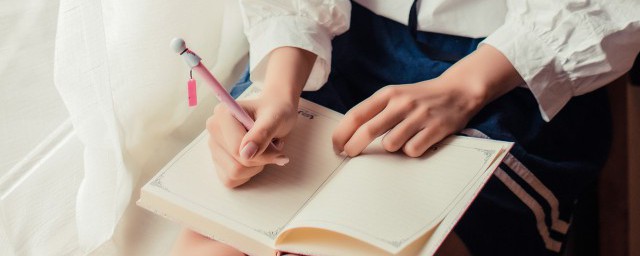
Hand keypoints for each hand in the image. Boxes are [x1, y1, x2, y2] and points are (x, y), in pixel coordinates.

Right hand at [206, 97, 297, 187]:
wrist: (274, 113)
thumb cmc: (276, 112)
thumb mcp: (275, 118)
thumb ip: (261, 134)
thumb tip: (246, 154)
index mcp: (223, 114)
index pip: (237, 149)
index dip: (263, 154)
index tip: (277, 147)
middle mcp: (214, 129)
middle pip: (237, 164)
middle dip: (260, 160)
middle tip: (270, 145)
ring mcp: (214, 146)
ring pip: (234, 174)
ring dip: (255, 167)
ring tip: (262, 149)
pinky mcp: (218, 160)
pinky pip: (230, 180)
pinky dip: (247, 174)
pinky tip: (254, 158)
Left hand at [332, 78, 484, 156]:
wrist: (459, 90)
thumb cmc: (420, 97)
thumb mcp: (395, 96)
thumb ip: (375, 111)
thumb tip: (349, 135)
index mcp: (388, 94)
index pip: (356, 115)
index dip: (342, 133)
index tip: (336, 146)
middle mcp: (402, 103)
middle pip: (368, 131)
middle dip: (354, 147)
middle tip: (351, 154)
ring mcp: (419, 116)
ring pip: (391, 144)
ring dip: (392, 147)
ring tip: (402, 138)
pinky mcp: (435, 129)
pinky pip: (412, 150)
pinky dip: (412, 150)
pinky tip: (418, 141)